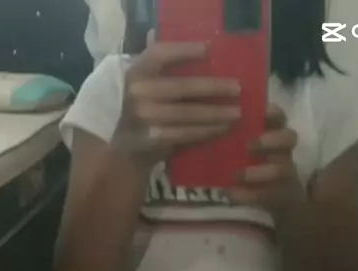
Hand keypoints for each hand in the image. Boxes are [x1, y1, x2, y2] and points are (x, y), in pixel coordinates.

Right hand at [113, 37, 240, 165]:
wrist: (119, 148)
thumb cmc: (134, 109)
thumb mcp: (137, 83)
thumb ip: (153, 64)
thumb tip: (171, 36)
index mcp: (135, 73)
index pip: (159, 55)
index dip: (183, 51)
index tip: (208, 49)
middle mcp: (139, 94)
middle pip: (183, 87)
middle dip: (213, 88)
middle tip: (237, 88)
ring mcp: (147, 119)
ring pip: (189, 115)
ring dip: (216, 115)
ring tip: (236, 113)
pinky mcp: (156, 140)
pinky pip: (187, 135)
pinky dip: (206, 132)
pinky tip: (221, 129)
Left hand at [228, 104, 305, 213]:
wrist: (271, 199)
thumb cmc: (248, 164)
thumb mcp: (240, 147)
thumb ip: (232, 136)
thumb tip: (210, 122)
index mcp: (274, 134)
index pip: (280, 117)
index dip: (273, 113)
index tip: (263, 111)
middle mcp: (284, 151)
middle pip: (289, 138)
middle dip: (272, 140)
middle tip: (249, 145)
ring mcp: (286, 174)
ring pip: (282, 169)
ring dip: (259, 172)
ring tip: (237, 175)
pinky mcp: (280, 196)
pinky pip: (267, 195)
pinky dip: (247, 195)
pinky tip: (230, 194)